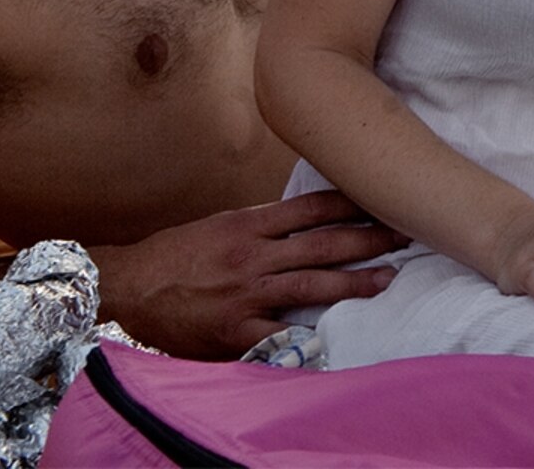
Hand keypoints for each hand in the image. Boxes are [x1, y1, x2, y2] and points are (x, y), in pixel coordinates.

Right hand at [93, 190, 401, 358]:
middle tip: (404, 233)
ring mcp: (245, 292)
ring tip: (387, 278)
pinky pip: (281, 333)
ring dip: (354, 281)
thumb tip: (306, 223)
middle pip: (323, 243)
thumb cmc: (174, 254)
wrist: (129, 284)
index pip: (311, 208)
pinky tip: (339, 335)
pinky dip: (310, 335)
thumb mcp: (221, 226)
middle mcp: (252, 254)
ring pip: (312, 283)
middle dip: (368, 239)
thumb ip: (262, 227)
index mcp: (248, 224)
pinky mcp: (235, 329)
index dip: (351, 203)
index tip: (382, 197)